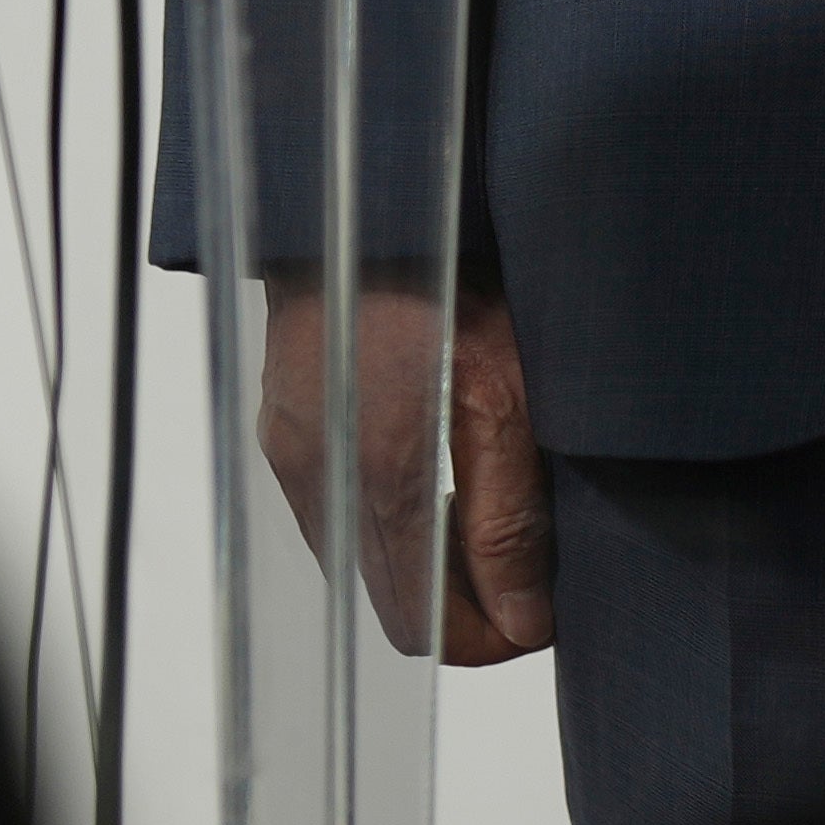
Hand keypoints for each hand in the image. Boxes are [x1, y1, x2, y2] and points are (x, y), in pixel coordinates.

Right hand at [245, 278, 556, 669]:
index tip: (543, 612)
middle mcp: (321, 472)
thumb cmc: (453, 265)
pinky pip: (335, 513)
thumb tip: (522, 619)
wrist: (364, 189)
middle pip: (388, 604)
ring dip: (423, 560)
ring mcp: (292, 451)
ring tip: (489, 510)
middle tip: (530, 566)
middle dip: (464, 603)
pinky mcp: (281, 428)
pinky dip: (387, 518)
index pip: (424, 624)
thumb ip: (510, 512)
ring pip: (360, 561)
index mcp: (380, 472)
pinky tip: (437, 470)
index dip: (493, 635)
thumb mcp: (513, 384)